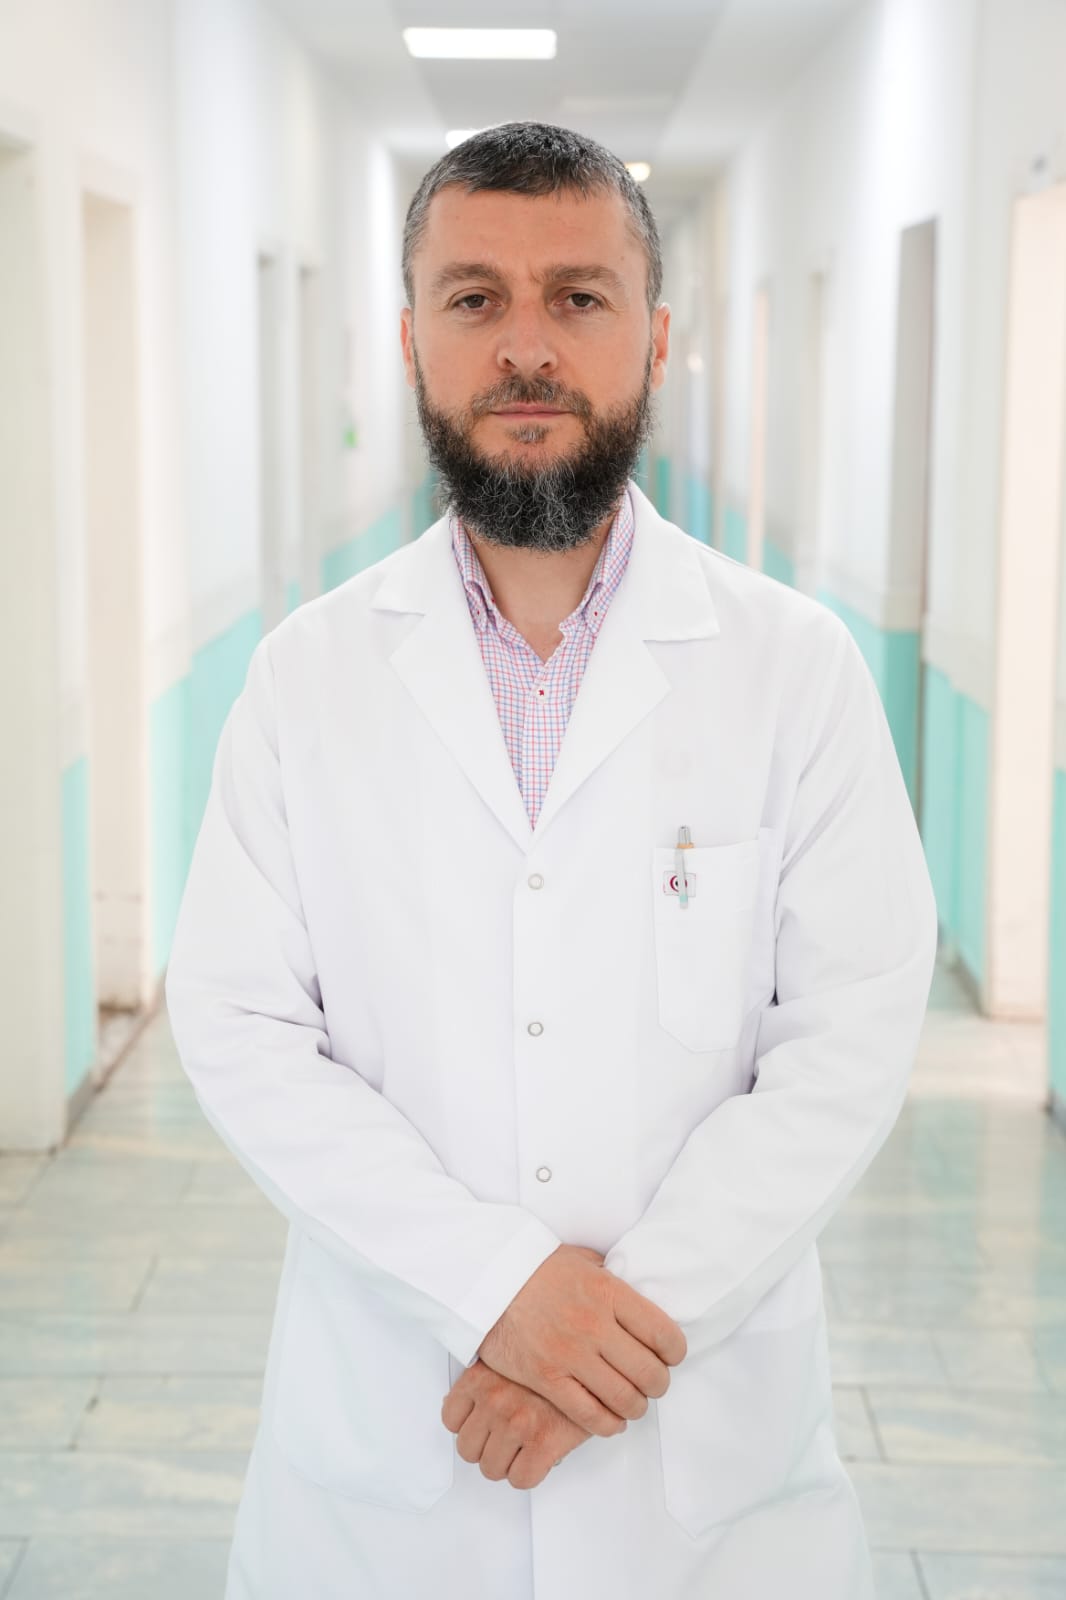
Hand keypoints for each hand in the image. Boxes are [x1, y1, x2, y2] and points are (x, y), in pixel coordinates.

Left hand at [442, 1358, 590, 1489]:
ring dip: (507, 1463)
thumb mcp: (511, 1357)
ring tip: (524, 1448)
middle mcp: (495, 1398)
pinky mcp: (543, 1441)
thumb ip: (487, 1379)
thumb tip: (466, 1407)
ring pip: (491, 1468)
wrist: (597, 1363)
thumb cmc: (554, 1361)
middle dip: (487, 1448)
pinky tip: (539, 1457)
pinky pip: (520, 1479)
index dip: (468, 1427)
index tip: (483, 1427)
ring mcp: (517, 1421)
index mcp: (482, 1376)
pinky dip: (528, 1473)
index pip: (450, 1419)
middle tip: (507, 1440)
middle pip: (468, 1449)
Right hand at [475, 1242, 686, 1439]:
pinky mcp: (547, 1378)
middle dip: (658, 1385)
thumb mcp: (582, 1260)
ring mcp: (570, 1354)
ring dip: (636, 1407)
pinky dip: (607, 1424)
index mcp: (609, 1292)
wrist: (487, 1278)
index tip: (670, 1357)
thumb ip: (610, 1279)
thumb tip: (634, 1291)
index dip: (675, 1353)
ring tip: (633, 1403)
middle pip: (649, 1373)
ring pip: (624, 1398)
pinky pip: (588, 1414)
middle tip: (653, 1384)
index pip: (664, 1334)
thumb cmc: (535, 1267)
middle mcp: (595, 1325)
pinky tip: (611, 1421)